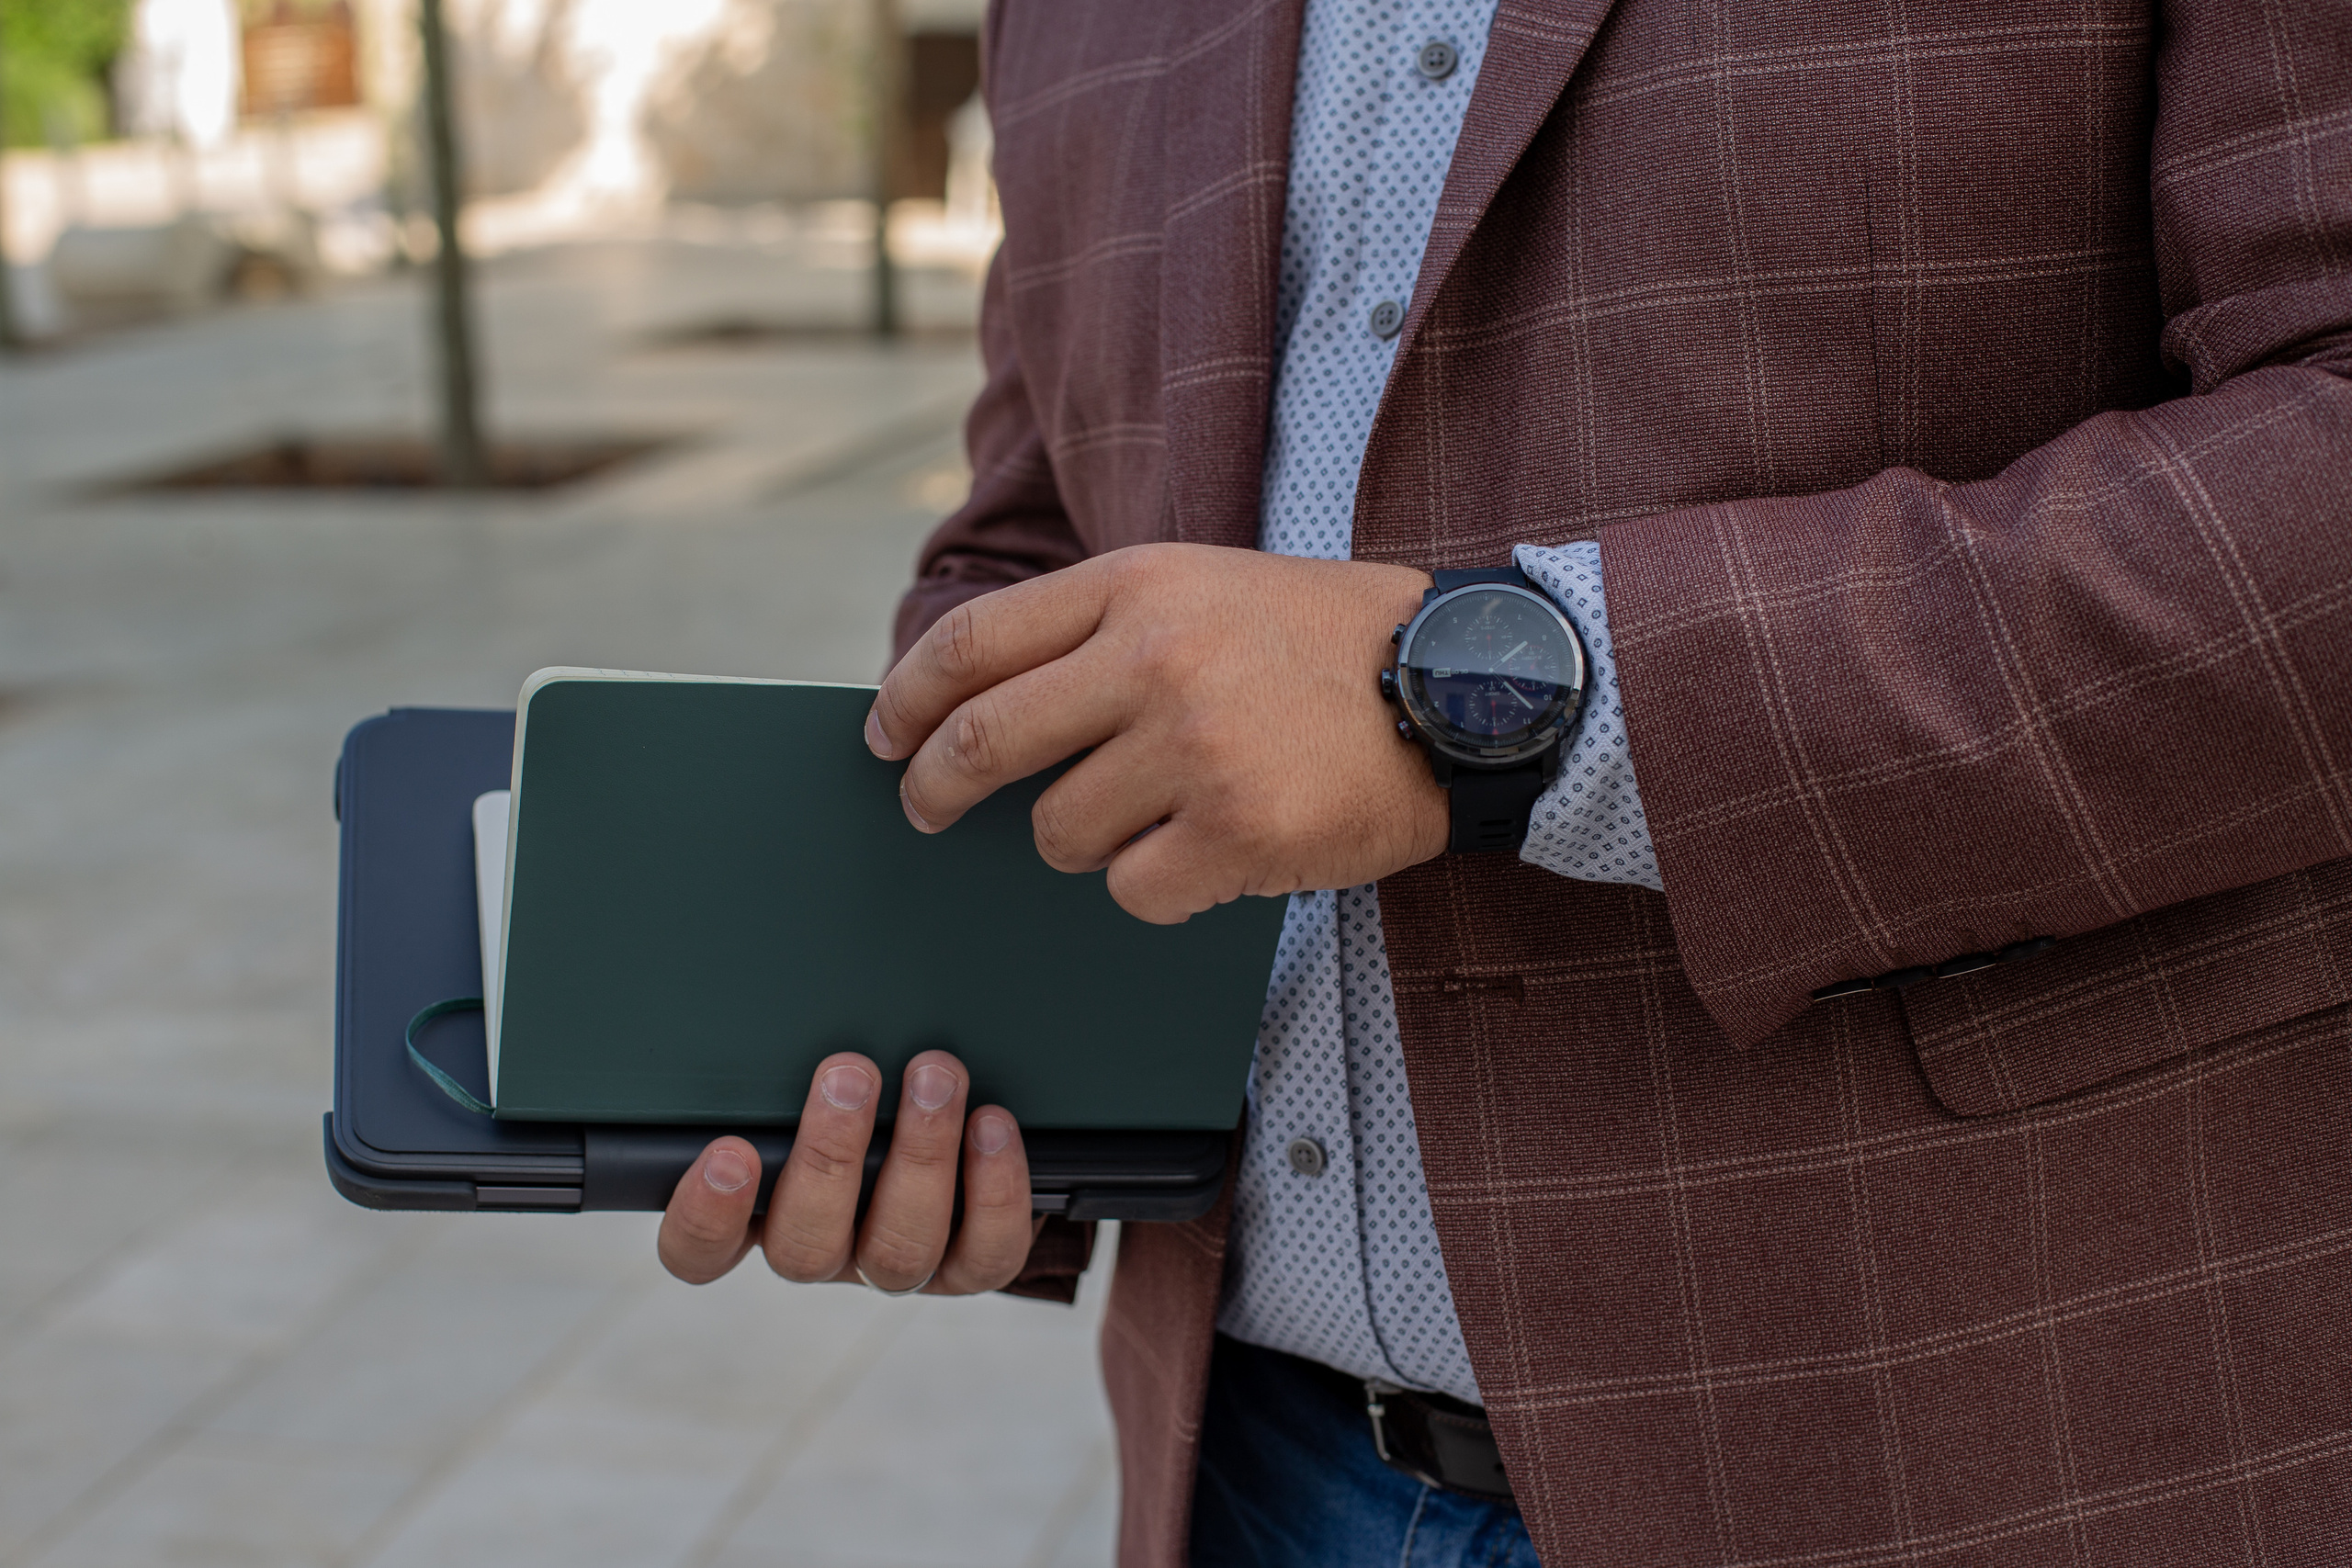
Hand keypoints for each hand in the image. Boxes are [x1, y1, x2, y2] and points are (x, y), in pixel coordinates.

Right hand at [656, 1049, 1037, 1294]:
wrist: (955, 1156)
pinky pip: (983, 1254)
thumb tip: (762, 993)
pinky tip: (991, 1125)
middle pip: (804, 1247)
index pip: (701, 1251)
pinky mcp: (967, 1268)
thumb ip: (780, 1069)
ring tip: (933, 1078)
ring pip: (898, 1249)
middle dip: (829, 1156)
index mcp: (762, 1215)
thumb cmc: (860, 1105)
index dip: (704, 1217)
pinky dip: (994, 1190)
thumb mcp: (804, 1083)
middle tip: (849, 1075)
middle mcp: (826, 1249)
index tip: (728, 1152)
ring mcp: (894, 1266)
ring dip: (919, 1155)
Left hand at [868, 543, 1446, 922]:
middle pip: (984, 744)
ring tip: (1155, 814)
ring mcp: (1195, 748)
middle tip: (924, 810)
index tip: (885, 735)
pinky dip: (1156, 887)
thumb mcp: (1203, 586)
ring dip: (1084, 841)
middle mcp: (1154, 658)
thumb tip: (970, 704)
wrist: (1462, 685)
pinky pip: (1132, 891)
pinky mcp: (1238, 832)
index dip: (906, 699)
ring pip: (1059, 834)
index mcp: (1136, 584)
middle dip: (932, 789)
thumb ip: (1095, 628)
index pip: (972, 644)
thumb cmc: (1321, 643)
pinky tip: (1210, 851)